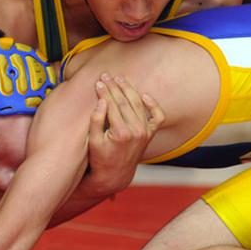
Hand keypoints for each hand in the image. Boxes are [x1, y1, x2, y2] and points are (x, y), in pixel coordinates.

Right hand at [84, 73, 164, 196]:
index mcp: (122, 133)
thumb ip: (96, 120)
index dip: (104, 92)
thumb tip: (102, 101)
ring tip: (119, 79)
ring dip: (129, 89)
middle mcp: (137, 132)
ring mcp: (145, 132)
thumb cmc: (100, 158)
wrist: (115, 174)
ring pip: (138, 104)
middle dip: (114, 87)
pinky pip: (157, 116)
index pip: (112, 105)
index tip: (98, 82)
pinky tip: (144, 95)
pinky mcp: (150, 134)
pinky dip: (153, 105)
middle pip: (125, 102)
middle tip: (105, 75)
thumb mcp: (93, 141)